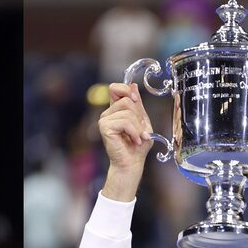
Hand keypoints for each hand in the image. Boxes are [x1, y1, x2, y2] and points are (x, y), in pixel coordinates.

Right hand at [99, 83, 153, 200]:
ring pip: (127, 112)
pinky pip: (125, 122)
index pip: (115, 88)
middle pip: (126, 100)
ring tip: (138, 138)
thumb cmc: (137, 145)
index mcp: (115, 110)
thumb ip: (138, 105)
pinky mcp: (104, 127)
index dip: (126, 89)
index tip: (135, 99)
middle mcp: (107, 113)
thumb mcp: (142, 121)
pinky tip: (134, 140)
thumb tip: (133, 85)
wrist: (132, 163)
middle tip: (140, 131)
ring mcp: (104, 120)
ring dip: (138, 127)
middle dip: (138, 116)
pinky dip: (134, 132)